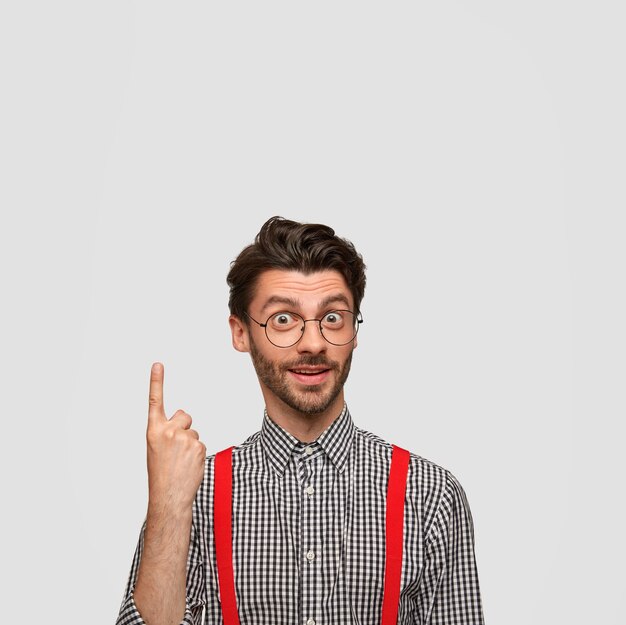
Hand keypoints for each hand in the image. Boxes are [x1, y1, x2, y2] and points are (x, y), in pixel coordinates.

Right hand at [146, 362, 206, 510]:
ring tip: (180, 461)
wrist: (169, 495)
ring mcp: (184, 438)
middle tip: (176, 447)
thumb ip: (166, 431)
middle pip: (184, 415)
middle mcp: (167, 430)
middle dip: (183, 427)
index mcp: (153, 430)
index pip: (155, 401)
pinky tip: (189, 465)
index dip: (156, 382)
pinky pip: (200, 443)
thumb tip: (183, 421)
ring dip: (190, 444)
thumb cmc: (161, 472)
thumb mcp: (156, 448)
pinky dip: (196, 454)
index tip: (158, 365)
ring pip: (193, 432)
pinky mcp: (198, 446)